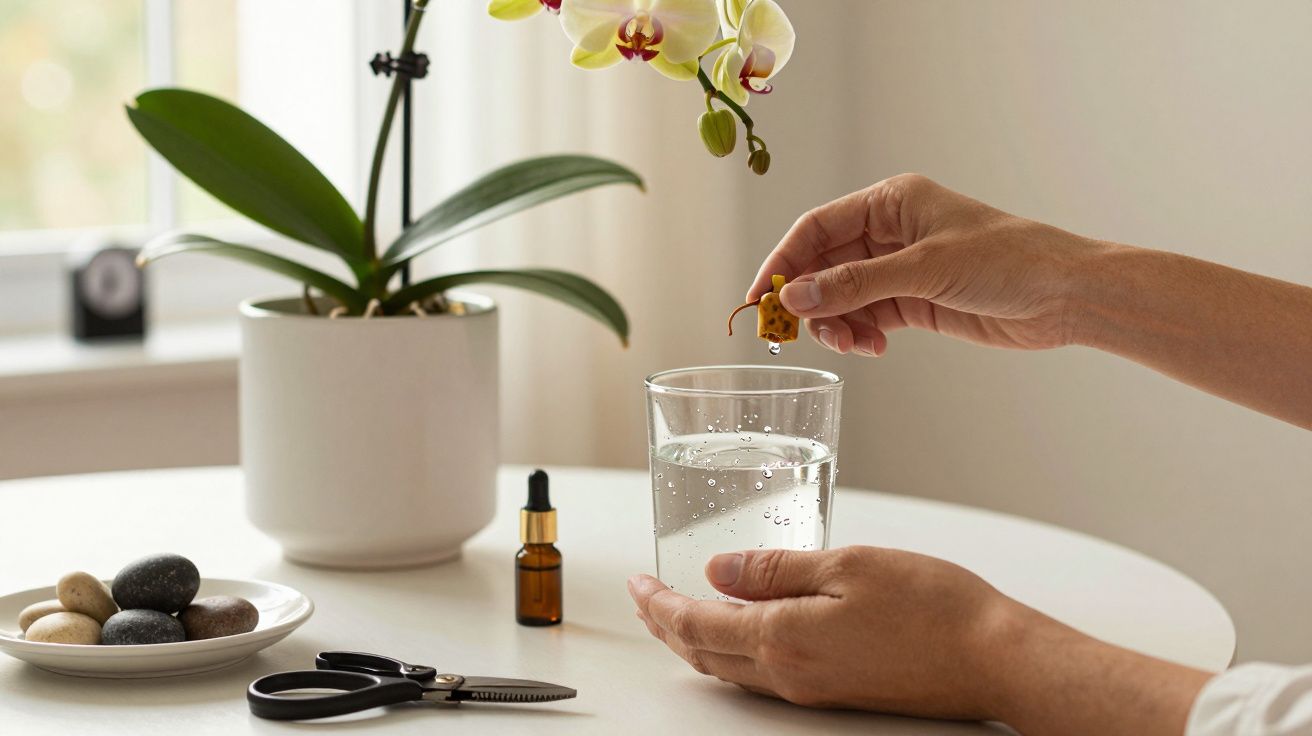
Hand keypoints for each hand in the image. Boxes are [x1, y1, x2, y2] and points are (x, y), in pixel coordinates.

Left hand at [629, 546, 1212, 734]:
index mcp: (784, 638)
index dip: (658, 604)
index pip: (695, 624)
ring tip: (679, 611)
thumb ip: (775, 569)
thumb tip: (716, 571)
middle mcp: (789, 674)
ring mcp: (812, 689)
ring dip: (696, 640)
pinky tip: (741, 628)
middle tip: (645, 596)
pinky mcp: (835, 692)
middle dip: (666, 624)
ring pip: (730, 669)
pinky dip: (733, 650)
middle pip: (703, 654)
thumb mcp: (846, 564)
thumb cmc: (933, 606)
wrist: (994, 658)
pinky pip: (762, 675)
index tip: (635, 582)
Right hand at [746, 174, 1108, 355]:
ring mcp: (902, 268)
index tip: (761, 297)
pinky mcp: (915, 301)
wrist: (1065, 295)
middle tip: (794, 332)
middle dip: (809, 299)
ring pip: (843, 296)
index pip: (817, 228)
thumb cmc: (1008, 261)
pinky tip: (871, 347)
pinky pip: (868, 317)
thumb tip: (798, 297)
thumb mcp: (925, 269)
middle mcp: (891, 231)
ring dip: (836, 323)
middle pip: (824, 265)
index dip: (784, 262)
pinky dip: (861, 333)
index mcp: (891, 202)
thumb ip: (857, 284)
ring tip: (849, 344)